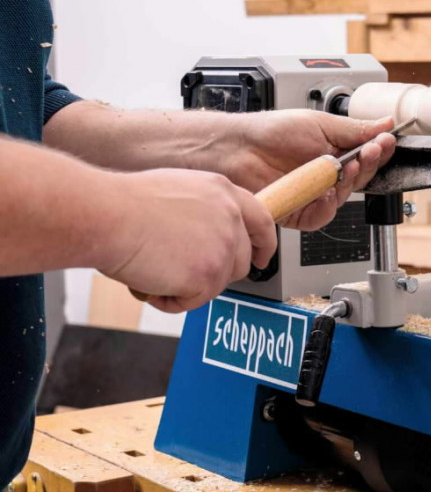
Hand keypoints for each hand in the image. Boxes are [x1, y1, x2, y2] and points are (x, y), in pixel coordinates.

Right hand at [99, 169, 276, 312]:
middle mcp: (230, 218)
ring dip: (186, 286)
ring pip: (215, 285)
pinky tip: (149, 280)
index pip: (261, 222)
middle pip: (239, 262)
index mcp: (224, 192)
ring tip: (154, 268)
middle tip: (183, 274)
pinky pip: (193, 301)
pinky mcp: (208, 276)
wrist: (105, 215)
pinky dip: (169, 299)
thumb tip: (203, 236)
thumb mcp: (178, 190)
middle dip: (214, 274)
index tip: (261, 259)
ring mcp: (222, 248)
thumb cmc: (124, 203)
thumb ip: (203, 211)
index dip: (264, 245)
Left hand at [224, 110, 396, 229]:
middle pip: (361, 179)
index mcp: (335, 153)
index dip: (378, 151)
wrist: (240, 148)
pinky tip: (324, 192)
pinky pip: (321, 217)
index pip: (367, 157)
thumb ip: (355, 129)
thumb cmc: (272, 132)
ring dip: (347, 184)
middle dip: (367, 165)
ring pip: (344, 199)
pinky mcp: (299, 211)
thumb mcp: (320, 124)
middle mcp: (326, 175)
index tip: (384, 142)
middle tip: (367, 153)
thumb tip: (384, 124)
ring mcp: (313, 194)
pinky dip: (325, 206)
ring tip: (343, 168)